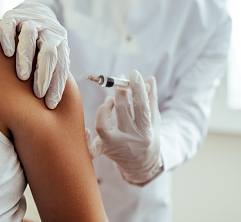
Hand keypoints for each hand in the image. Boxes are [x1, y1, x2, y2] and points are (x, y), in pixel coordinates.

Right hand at [0, 3, 69, 108]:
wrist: (36, 12)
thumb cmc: (42, 45)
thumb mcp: (52, 57)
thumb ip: (52, 73)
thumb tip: (51, 108)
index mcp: (61, 43)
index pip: (61, 65)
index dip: (56, 85)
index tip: (50, 104)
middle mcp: (49, 31)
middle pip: (49, 51)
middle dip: (44, 74)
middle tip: (37, 93)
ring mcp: (32, 20)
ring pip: (30, 35)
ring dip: (26, 57)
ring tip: (21, 76)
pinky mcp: (14, 14)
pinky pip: (10, 23)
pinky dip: (8, 38)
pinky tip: (6, 53)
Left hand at [86, 70, 162, 185]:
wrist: (143, 167)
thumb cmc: (149, 138)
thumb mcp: (154, 121)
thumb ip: (151, 100)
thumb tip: (149, 79)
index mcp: (146, 131)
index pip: (142, 106)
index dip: (137, 88)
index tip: (134, 74)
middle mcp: (130, 139)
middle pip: (122, 111)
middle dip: (120, 91)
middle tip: (119, 79)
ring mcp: (115, 146)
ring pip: (103, 126)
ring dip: (104, 109)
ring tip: (110, 100)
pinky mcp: (104, 151)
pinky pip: (91, 149)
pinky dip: (86, 140)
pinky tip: (87, 130)